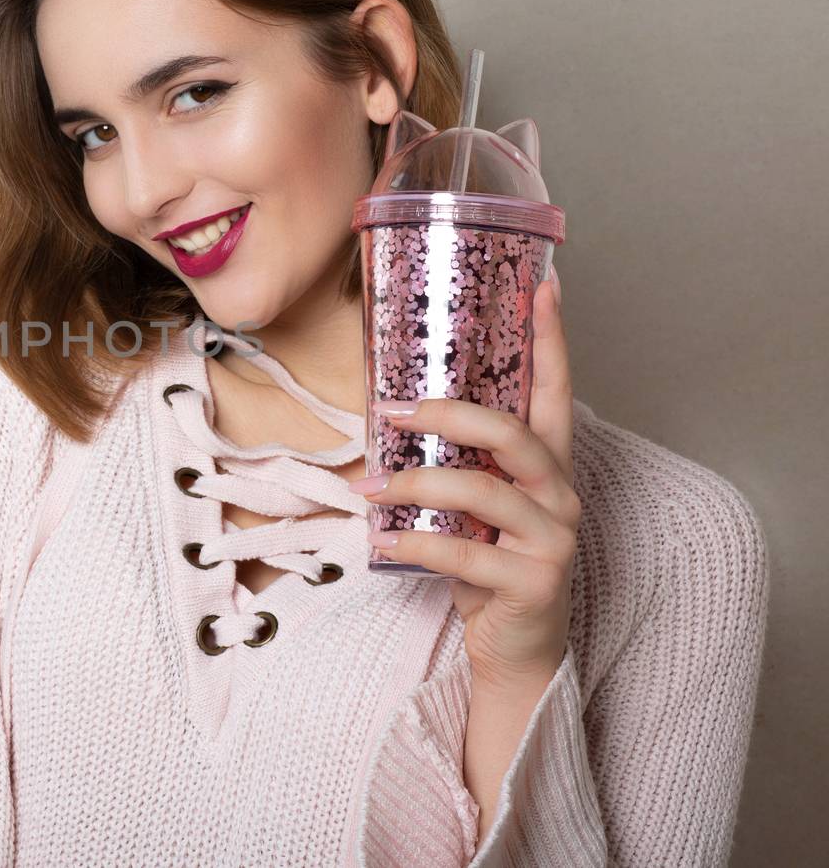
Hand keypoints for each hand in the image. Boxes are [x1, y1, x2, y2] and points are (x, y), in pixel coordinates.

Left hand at [351, 271, 577, 689]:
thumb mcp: (471, 506)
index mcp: (547, 465)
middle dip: (448, 416)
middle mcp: (560, 494)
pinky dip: (416, 543)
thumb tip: (388, 417)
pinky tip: (383, 538)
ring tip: (371, 485)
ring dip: (417, 484)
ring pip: (484, 493)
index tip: (542, 284)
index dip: (551, 339)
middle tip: (392, 411)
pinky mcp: (534, 581)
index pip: (553, 391)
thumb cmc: (487, 563)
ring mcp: (553, 538)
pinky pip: (466, 555)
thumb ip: (455, 462)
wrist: (515, 647)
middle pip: (513, 434)